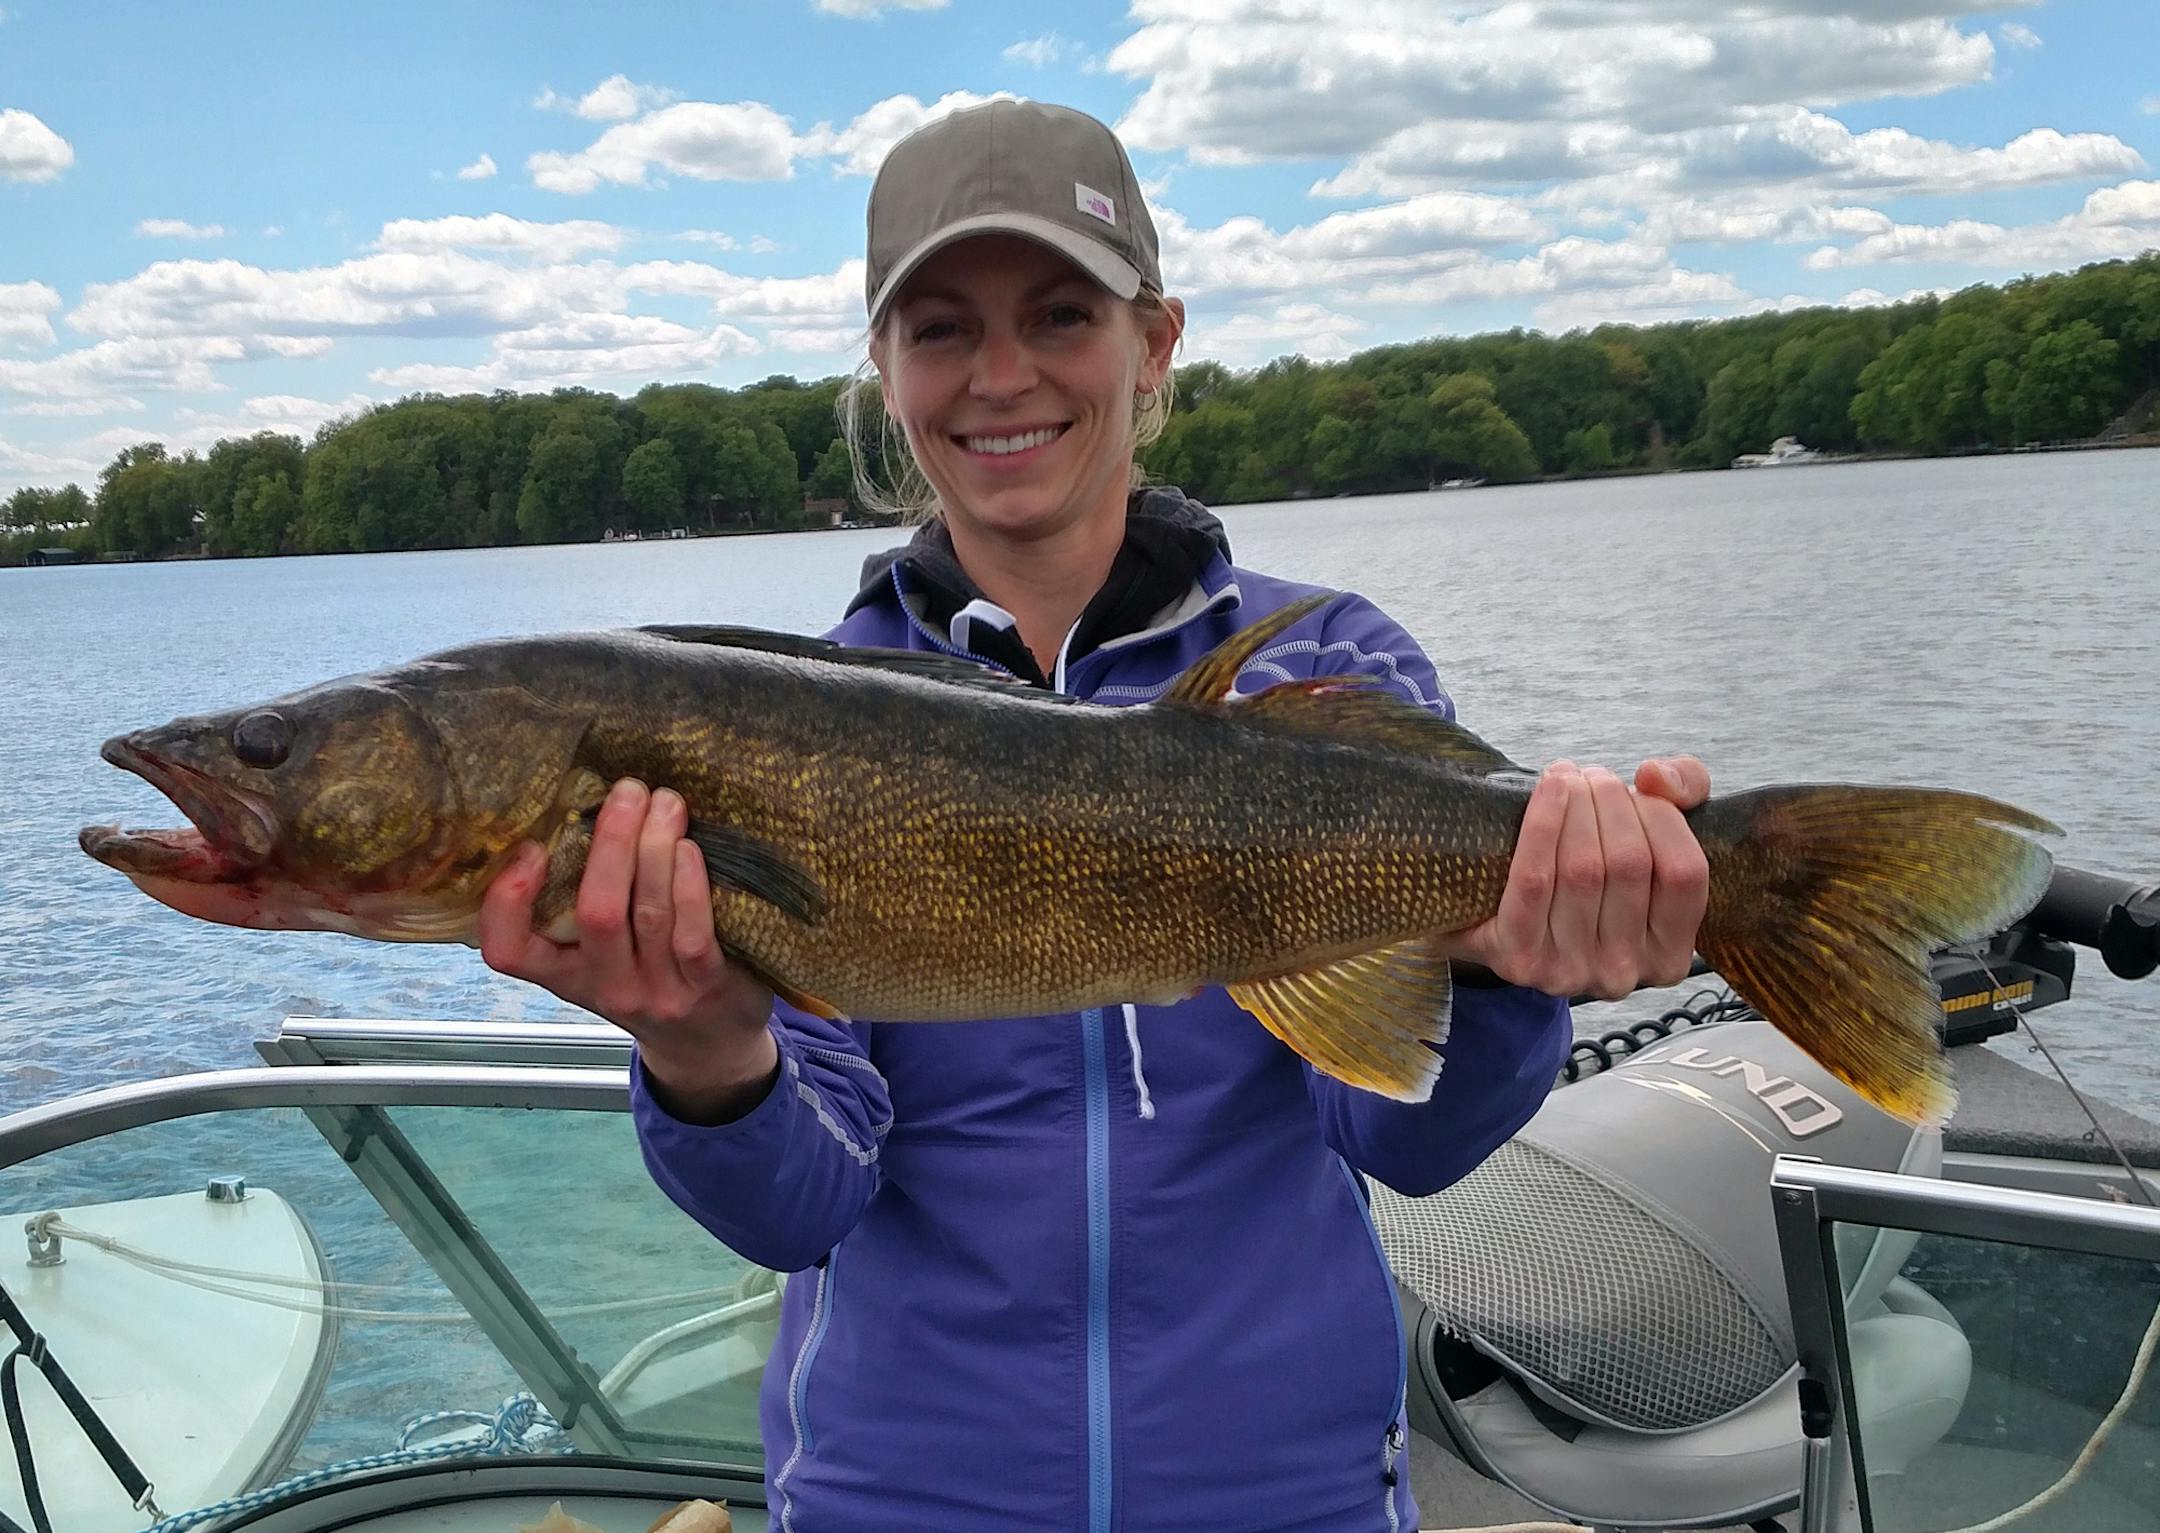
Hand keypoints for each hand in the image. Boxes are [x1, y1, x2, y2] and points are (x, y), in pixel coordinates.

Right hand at [479, 778, 778, 1120]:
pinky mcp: (707, 987)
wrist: (710, 1045)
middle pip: (597, 913)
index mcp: (566, 974)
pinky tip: (689, 848)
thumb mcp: (603, 955)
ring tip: (666, 802)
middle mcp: (607, 986)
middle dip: (611, 843)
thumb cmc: (651, 977)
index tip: (530, 847)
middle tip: (627, 790)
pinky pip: (693, 933)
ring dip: (655, 849)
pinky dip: (690, 885)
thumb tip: (590, 807)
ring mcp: (658, 991)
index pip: (509, 952)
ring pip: (648, 914)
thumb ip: (587, 900)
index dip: (507, 901)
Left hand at [1449, 756, 1710, 998]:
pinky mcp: (1519, 958)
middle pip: (1629, 865)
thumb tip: (1657, 778)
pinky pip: (1534, 880)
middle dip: (1612, 803)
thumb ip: (1685, 789)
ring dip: (1576, 807)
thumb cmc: (1588, 870)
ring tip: (1568, 778)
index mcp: (1669, 956)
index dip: (1664, 817)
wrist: (1496, 917)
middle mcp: (1624, 973)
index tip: (1638, 785)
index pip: (1685, 874)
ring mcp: (1571, 972)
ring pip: (1582, 869)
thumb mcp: (1651, 834)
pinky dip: (1542, 825)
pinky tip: (1549, 789)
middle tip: (1593, 778)